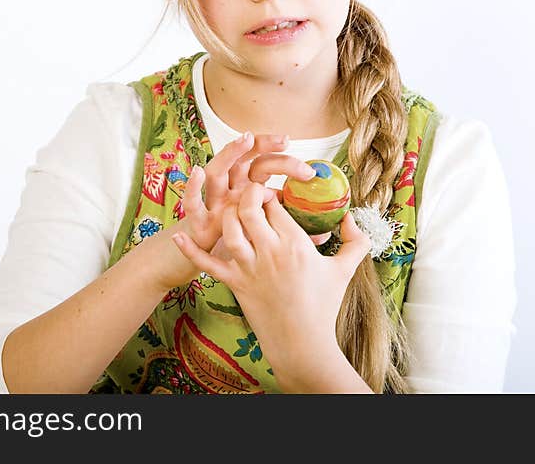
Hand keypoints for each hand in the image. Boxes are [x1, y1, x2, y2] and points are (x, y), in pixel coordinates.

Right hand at [157, 132, 315, 288]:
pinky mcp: (196, 221)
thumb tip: (323, 234)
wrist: (201, 262)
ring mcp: (212, 203)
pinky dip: (191, 188)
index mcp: (247, 191)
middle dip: (263, 146)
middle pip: (245, 160)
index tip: (309, 170)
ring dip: (229, 153)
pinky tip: (196, 172)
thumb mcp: (264, 233)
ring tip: (244, 139)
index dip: (286, 161)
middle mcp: (229, 190)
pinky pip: (191, 203)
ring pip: (218, 171)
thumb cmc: (235, 245)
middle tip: (285, 141)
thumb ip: (289, 229)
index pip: (266, 165)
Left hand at [171, 182, 371, 387]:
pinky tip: (178, 237)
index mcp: (295, 244)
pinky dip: (191, 251)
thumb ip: (356, 241)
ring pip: (228, 229)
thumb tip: (352, 218)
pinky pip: (208, 264)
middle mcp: (270, 252)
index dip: (269, 192)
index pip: (274, 203)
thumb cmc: (324, 306)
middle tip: (248, 195)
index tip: (270, 194)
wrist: (302, 343)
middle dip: (245, 195)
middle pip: (248, 208)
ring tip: (231, 210)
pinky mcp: (234, 284)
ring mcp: (249, 268)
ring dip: (226, 214)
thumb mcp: (345, 270)